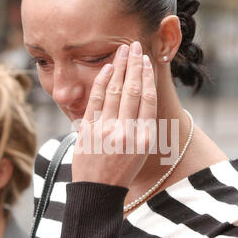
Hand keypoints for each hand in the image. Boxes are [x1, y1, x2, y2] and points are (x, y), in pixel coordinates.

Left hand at [72, 41, 156, 187]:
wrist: (98, 191)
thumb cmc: (122, 171)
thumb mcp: (141, 152)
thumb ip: (143, 126)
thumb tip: (143, 97)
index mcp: (145, 137)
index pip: (148, 99)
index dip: (148, 77)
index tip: (147, 61)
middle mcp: (128, 132)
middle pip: (133, 90)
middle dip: (135, 65)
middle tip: (136, 46)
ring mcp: (107, 130)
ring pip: (116, 90)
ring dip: (120, 67)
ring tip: (123, 50)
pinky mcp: (89, 130)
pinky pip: (96, 99)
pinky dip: (102, 81)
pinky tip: (108, 67)